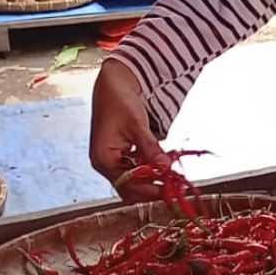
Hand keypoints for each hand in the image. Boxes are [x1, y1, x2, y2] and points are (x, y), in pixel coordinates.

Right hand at [89, 59, 168, 200]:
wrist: (113, 86)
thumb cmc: (119, 101)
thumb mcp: (137, 124)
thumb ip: (150, 147)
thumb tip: (165, 167)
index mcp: (103, 158)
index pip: (127, 183)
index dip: (148, 188)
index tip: (168, 189)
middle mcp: (104, 164)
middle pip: (129, 188)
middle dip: (150, 188)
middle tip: (172, 185)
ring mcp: (111, 162)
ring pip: (132, 182)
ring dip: (150, 181)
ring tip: (169, 176)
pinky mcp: (119, 157)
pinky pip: (134, 171)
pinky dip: (147, 171)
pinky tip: (160, 165)